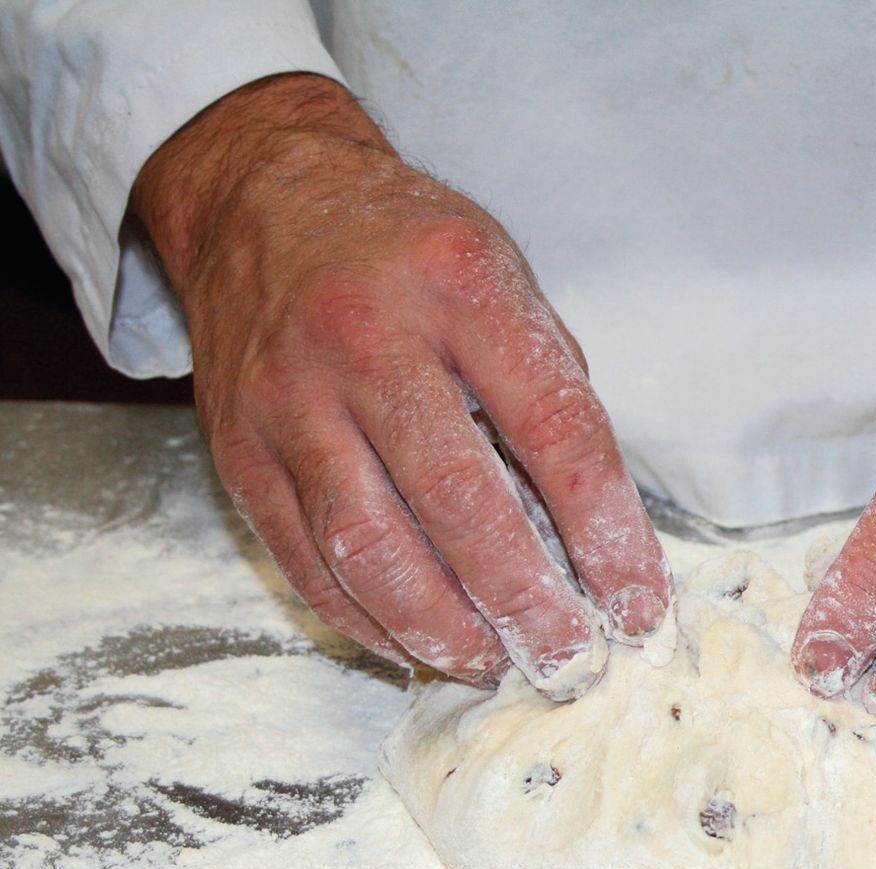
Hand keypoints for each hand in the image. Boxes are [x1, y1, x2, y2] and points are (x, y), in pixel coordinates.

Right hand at [132, 74, 668, 694]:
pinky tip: (415, 645)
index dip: (604, 529)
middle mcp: (364, 338)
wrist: (262, 198)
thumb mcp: (501, 274)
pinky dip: (364, 618)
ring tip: (491, 663)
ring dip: (438, 626)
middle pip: (455, 498)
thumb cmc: (407, 250)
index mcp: (458, 287)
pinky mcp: (238, 448)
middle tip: (570, 658)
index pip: (553, 427)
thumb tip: (600, 527)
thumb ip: (548, 383)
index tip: (638, 599)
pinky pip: (303, 558)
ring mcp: (288, 397)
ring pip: (367, 542)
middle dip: (523, 598)